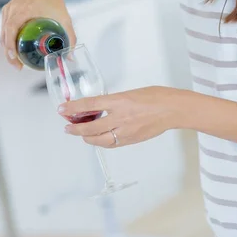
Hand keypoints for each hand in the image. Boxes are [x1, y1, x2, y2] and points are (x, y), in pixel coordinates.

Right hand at [0, 0, 75, 68]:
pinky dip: (8, 38)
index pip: (11, 30)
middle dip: (9, 53)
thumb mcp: (65, 18)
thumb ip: (70, 37)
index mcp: (23, 10)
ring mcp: (9, 8)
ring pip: (3, 32)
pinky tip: (14, 48)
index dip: (10, 46)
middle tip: (18, 66)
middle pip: (4, 34)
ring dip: (7, 47)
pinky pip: (5, 26)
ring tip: (16, 61)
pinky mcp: (8, 8)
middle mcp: (12, 8)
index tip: (15, 59)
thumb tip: (70, 57)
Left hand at [59, 86, 180, 147]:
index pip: (90, 105)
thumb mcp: (131, 92)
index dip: (73, 107)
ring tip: (80, 134)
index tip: (62, 109)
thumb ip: (115, 100)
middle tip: (67, 127)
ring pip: (99, 139)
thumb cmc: (157, 96)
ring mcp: (126, 131)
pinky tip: (98, 138)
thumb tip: (101, 106)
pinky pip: (111, 143)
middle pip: (90, 127)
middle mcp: (120, 117)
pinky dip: (101, 141)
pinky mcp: (131, 140)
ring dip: (86, 137)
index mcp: (119, 101)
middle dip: (75, 128)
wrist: (173, 109)